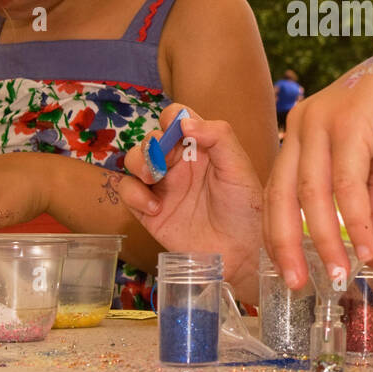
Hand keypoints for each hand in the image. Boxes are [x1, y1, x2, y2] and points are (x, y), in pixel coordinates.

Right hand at [118, 103, 263, 303]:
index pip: (176, 118)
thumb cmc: (245, 209)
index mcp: (200, 147)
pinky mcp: (148, 210)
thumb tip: (184, 121)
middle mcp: (178, 162)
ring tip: (154, 179)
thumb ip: (218, 137)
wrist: (239, 253)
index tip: (176, 131)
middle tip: (162, 162)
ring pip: (134, 160)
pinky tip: (154, 208)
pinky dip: (134, 194)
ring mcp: (162, 186)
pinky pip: (127, 190)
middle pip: (151, 138)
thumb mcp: (238, 168)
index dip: (171, 118)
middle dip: (151, 145)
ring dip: (138, 163)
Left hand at [265, 38, 372, 290]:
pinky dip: (357, 218)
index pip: (277, 193)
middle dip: (286, 247)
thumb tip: (372, 254)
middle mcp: (301, 126)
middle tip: (299, 284)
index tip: (289, 271)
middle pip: (280, 197)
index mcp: (301, 135)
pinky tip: (368, 245)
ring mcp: (322, 121)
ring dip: (326, 239)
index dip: (278, 236)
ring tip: (341, 273)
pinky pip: (347, 181)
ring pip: (312, 193)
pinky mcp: (351, 122)